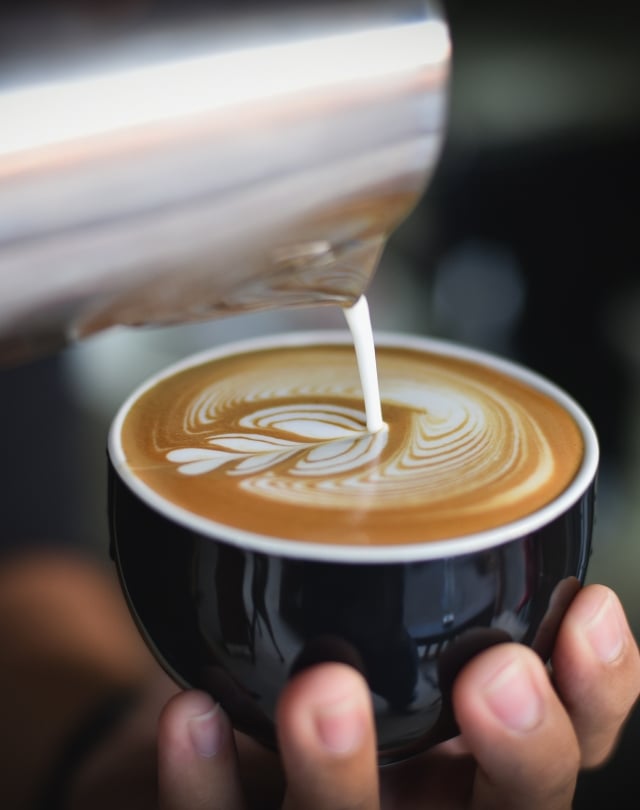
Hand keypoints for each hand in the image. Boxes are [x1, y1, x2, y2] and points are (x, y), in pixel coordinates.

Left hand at [157, 584, 639, 809]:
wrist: (222, 737)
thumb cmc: (334, 662)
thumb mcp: (400, 626)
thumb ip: (428, 583)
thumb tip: (465, 480)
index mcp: (471, 759)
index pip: (567, 748)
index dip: (595, 695)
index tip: (586, 608)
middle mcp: (420, 806)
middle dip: (522, 750)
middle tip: (495, 672)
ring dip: (341, 775)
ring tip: (323, 687)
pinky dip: (206, 779)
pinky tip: (195, 714)